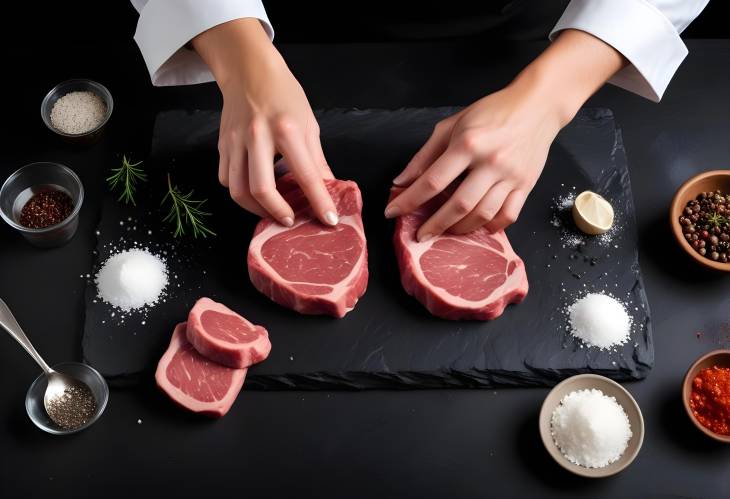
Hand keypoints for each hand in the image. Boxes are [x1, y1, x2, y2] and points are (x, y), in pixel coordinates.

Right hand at [193, 19, 337, 226]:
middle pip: (261, 189)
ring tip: (272, 211)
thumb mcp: (309, 124)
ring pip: (237, 190)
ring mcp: (235, 141)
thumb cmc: (284, 96)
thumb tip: (328, 188)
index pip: (306, 175)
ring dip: (256, 209)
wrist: (249, 71)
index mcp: (286, 129)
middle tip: (290, 220)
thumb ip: (317, 160)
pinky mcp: (222, 145)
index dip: (319, 201)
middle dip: (277, 212)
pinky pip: (226, 179)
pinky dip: (240, 192)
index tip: (328, 220)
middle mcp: (257, 136)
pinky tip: (254, 192)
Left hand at [386, 86, 560, 240]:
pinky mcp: (527, 184)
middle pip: (458, 204)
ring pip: (483, 214)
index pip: (432, 181)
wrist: (536, 106)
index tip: (392, 212)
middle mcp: (490, 162)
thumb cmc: (492, 112)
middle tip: (421, 235)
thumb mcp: (451, 125)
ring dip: (461, 229)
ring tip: (447, 231)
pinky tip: (478, 226)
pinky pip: (508, 215)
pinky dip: (492, 227)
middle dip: (435, 225)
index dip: (409, 200)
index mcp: (468, 144)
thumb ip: (424, 155)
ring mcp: (511, 176)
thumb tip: (401, 181)